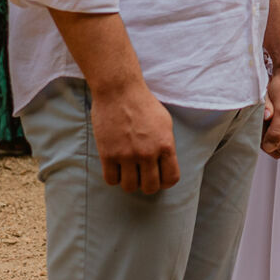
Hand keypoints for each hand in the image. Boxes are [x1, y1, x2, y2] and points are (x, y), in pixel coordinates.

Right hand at [91, 79, 180, 193]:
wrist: (119, 92)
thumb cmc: (144, 104)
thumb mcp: (165, 123)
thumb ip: (166, 144)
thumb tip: (165, 164)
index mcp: (165, 145)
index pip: (171, 178)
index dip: (165, 182)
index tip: (159, 178)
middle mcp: (148, 153)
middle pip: (150, 187)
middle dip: (147, 185)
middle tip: (142, 176)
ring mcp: (127, 155)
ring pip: (130, 187)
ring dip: (129, 182)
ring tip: (128, 171)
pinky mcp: (108, 155)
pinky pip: (111, 180)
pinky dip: (114, 177)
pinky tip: (116, 167)